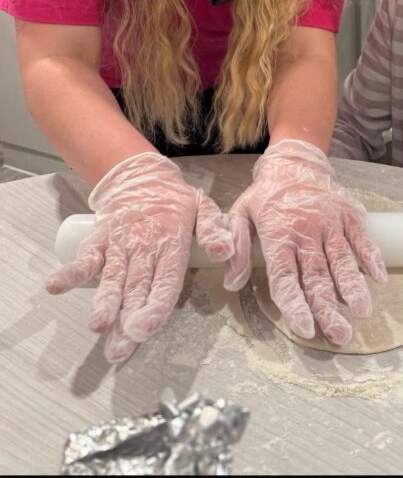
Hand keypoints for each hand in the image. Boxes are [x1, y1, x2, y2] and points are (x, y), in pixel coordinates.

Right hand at [46, 151, 232, 363]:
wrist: (142, 176)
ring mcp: (119, 244)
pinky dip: (71, 271)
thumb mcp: (203, 207)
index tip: (145, 328)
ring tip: (97, 326)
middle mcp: (144, 247)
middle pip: (136, 288)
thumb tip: (223, 253)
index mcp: (172, 243)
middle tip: (120, 349)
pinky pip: (86, 257)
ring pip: (112, 278)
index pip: (165, 280)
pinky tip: (56, 286)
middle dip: (128, 320)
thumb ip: (213, 230)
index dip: (155, 306)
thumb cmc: (175, 202)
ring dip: (104, 303)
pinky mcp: (100, 240)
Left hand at [224, 139, 386, 344]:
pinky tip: (379, 277)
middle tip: (340, 335)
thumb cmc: (266, 194)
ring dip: (353, 287)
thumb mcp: (241, 214)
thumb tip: (231, 283)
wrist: (295, 160)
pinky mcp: (348, 213)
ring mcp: (330, 222)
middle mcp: (305, 231)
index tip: (306, 328)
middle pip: (317, 276)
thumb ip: (236, 247)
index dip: (295, 304)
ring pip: (342, 260)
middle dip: (329, 308)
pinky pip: (361, 238)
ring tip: (363, 312)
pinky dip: (371, 257)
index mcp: (278, 235)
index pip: (285, 277)